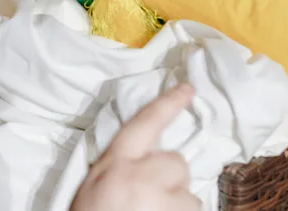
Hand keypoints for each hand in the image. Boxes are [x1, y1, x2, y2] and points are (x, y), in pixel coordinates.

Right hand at [69, 83, 196, 210]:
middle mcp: (141, 177)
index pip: (144, 123)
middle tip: (150, 197)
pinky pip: (195, 208)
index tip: (187, 89)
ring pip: (187, 189)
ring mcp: (164, 197)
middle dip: (169, 177)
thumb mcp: (92, 185)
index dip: (168, 103)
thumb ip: (115, 165)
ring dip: (176, 200)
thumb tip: (136, 159)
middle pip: (175, 161)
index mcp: (113, 164)